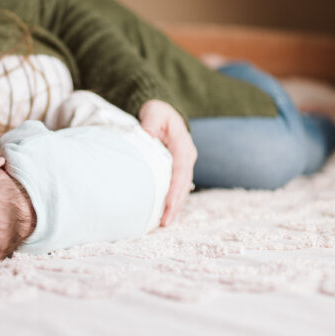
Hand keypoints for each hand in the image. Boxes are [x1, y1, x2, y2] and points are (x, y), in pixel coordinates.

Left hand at [139, 100, 196, 226]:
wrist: (163, 115)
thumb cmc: (158, 114)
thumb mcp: (155, 111)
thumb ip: (151, 122)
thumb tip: (147, 135)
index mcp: (183, 146)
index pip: (181, 170)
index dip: (175, 188)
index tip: (169, 203)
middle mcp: (186, 159)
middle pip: (183, 185)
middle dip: (176, 205)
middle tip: (165, 222)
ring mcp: (183, 167)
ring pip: (181, 190)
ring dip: (174, 207)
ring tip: (163, 223)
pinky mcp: (176, 172)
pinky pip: (175, 189)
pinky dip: (170, 202)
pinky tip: (161, 215)